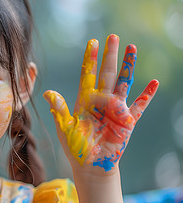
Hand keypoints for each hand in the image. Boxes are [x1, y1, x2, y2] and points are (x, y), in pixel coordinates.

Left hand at [43, 34, 157, 175]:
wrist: (91, 165)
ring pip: (123, 82)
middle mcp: (101, 101)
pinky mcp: (128, 121)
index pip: (88, 74)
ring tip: (132, 49)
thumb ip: (59, 109)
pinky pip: (139, 106)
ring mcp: (116, 109)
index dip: (90, 59)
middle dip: (110, 55)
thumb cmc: (75, 147)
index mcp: (85, 100)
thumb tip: (47, 93)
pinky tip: (153, 82)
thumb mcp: (64, 127)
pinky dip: (146, 95)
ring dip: (128, 67)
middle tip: (113, 37)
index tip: (93, 42)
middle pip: (106, 73)